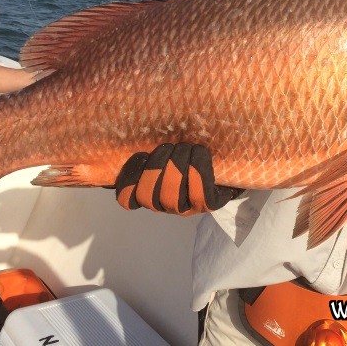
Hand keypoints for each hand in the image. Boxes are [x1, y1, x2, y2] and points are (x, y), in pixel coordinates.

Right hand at [115, 143, 242, 215]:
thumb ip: (147, 146)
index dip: (129, 178)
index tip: (141, 154)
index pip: (127, 198)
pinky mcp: (209, 204)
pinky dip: (199, 168)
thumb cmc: (189, 150)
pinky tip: (199, 152)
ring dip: (178, 164)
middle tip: (172, 146)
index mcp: (151, 191)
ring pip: (172, 196)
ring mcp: (188, 207)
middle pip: (149, 195)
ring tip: (187, 147)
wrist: (228, 159)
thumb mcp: (166, 146)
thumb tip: (118, 137)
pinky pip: (201, 193)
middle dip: (158, 165)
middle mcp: (166, 204)